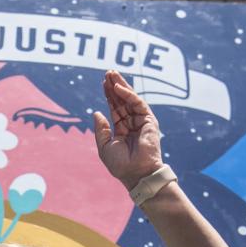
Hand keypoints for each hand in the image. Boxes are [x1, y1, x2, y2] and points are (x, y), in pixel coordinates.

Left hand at [93, 70, 163, 188]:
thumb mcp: (105, 147)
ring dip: (121, 86)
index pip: (115, 109)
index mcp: (122, 130)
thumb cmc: (121, 165)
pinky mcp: (149, 120)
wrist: (136, 173)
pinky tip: (118, 88)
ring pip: (130, 99)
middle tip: (108, 73)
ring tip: (111, 74)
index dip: (109, 96)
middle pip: (122, 101)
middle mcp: (132, 124)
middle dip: (115, 87)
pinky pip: (137, 103)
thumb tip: (96, 112)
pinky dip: (128, 94)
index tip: (103, 83)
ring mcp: (141, 121)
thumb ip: (101, 129)